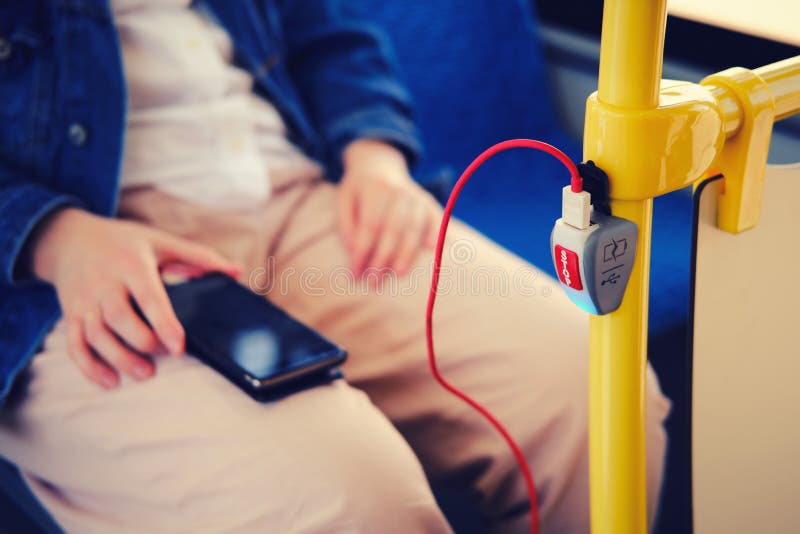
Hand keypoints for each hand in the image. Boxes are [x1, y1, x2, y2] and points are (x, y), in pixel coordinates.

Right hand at [31, 208, 240, 388]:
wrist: (70, 238)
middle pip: (120, 319)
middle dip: (142, 343)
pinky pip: (74, 344)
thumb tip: (237, 272)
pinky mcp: (69, 313)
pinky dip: (89, 366)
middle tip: (162, 359)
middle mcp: (105, 282)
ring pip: (96, 334)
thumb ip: (199, 257)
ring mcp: (84, 299)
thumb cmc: (125, 243)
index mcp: (132, 264)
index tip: (179, 347)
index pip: (148, 297)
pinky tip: (110, 381)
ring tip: (143, 374)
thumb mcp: (161, 241)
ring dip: (119, 358)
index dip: (163, 323)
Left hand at [337, 139, 439, 276]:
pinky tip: (432, 250)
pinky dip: (435, 233)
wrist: (378, 165)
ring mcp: (415, 195)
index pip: (369, 226)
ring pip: (413, 227)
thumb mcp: (344, 200)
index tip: (355, 273)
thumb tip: (354, 252)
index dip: (363, 251)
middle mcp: (397, 191)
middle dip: (383, 258)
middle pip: (392, 229)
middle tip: (374, 282)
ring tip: (398, 274)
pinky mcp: (427, 201)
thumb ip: (346, 225)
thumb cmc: (357, 190)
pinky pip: (434, 218)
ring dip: (406, 253)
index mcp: (374, 189)